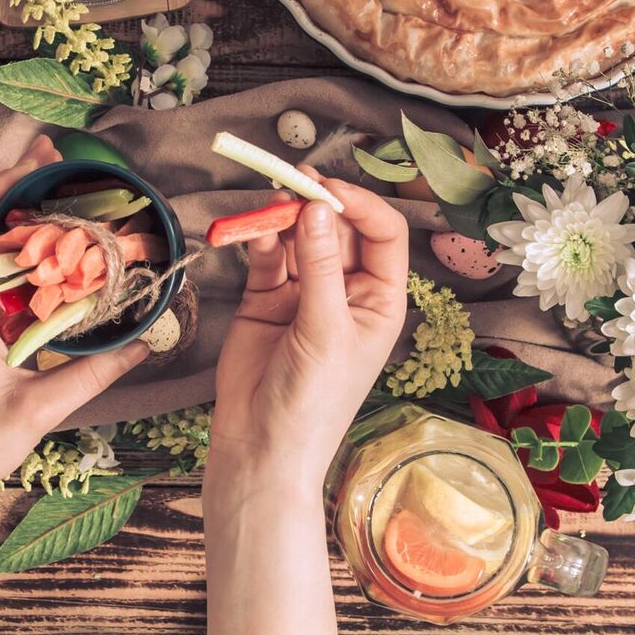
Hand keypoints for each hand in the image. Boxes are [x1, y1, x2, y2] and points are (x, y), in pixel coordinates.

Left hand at [0, 136, 147, 488]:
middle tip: (56, 158)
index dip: (3, 190)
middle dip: (17, 189)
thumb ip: (93, 374)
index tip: (35, 161)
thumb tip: (143, 343)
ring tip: (59, 191)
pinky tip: (52, 251)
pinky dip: (20, 255)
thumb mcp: (40, 408)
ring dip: (18, 219)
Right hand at [210, 177, 409, 489]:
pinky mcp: (265, 298)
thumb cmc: (312, 401)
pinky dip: (258, 240)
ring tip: (267, 203)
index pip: (383, 234)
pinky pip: (266, 256)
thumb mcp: (325, 330)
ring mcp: (305, 292)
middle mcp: (346, 290)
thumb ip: (319, 264)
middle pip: (337, 228)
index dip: (359, 205)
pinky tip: (251, 230)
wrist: (260, 449)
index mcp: (380, 299)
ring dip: (283, 218)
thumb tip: (315, 206)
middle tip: (290, 185)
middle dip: (316, 205)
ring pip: (298, 237)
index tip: (326, 189)